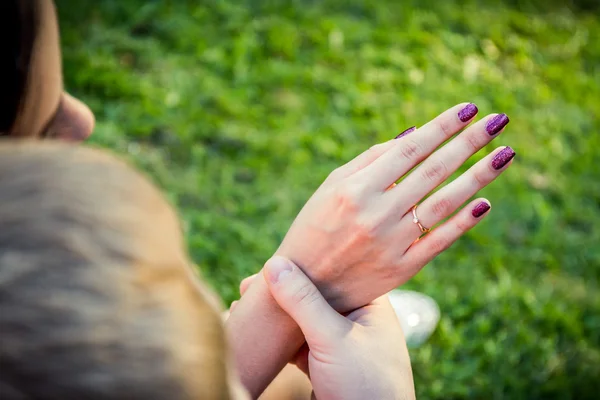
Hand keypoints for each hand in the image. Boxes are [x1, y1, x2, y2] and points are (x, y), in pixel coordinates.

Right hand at [227, 103, 512, 395]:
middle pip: (433, 170)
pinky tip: (485, 202)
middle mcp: (376, 214)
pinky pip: (440, 241)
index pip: (409, 150)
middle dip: (469, 142)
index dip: (441, 127)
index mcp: (355, 189)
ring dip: (478, 176)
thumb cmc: (316, 227)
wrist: (306, 285)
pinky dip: (464, 222)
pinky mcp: (403, 268)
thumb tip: (413, 135)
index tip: (468, 108)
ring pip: (444, 204)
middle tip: (498, 119)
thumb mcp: (330, 188)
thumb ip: (369, 161)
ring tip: (505, 153)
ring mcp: (392, 243)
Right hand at [263, 256, 415, 399]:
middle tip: (249, 287)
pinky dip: (277, 338)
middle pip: (315, 296)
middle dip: (283, 291)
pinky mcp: (326, 365)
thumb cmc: (365, 385)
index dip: (304, 265)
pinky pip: (298, 344)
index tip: (270, 262)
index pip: (336, 273)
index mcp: (371, 305)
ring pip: (304, 320)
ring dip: (277, 315)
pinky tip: (257, 330)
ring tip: (245, 304)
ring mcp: (341, 344)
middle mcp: (358, 321)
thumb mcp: (332, 337)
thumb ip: (303, 301)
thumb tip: (274, 264)